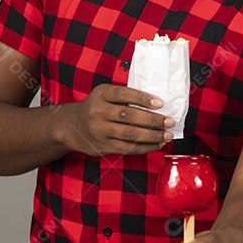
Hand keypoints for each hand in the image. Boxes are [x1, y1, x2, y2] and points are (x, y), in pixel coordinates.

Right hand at [58, 84, 172, 155]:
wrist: (72, 127)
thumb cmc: (95, 107)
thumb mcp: (104, 94)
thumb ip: (124, 96)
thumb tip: (155, 103)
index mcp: (101, 95)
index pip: (123, 94)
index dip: (142, 98)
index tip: (160, 103)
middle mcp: (98, 112)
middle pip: (129, 116)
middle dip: (153, 120)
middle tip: (169, 121)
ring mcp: (100, 131)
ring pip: (130, 134)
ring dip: (152, 136)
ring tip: (167, 134)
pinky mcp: (104, 146)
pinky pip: (128, 148)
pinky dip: (145, 147)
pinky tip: (156, 144)